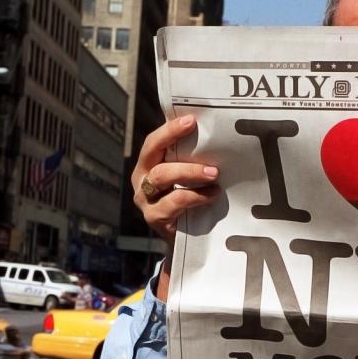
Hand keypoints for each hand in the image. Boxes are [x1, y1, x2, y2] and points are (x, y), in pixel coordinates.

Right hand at [133, 115, 220, 246]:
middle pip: (153, 156)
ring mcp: (145, 200)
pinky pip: (173, 202)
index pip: (153, 142)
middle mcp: (141, 180)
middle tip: (203, 140)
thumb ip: (191, 160)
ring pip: (161, 177)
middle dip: (177, 146)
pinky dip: (195, 196)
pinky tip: (212, 195)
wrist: (185, 238)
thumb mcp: (187, 177)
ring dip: (190, 172)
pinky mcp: (154, 217)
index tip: (190, 120)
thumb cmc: (188, 201)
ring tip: (213, 173)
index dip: (169, 130)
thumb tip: (216, 136)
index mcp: (147, 165)